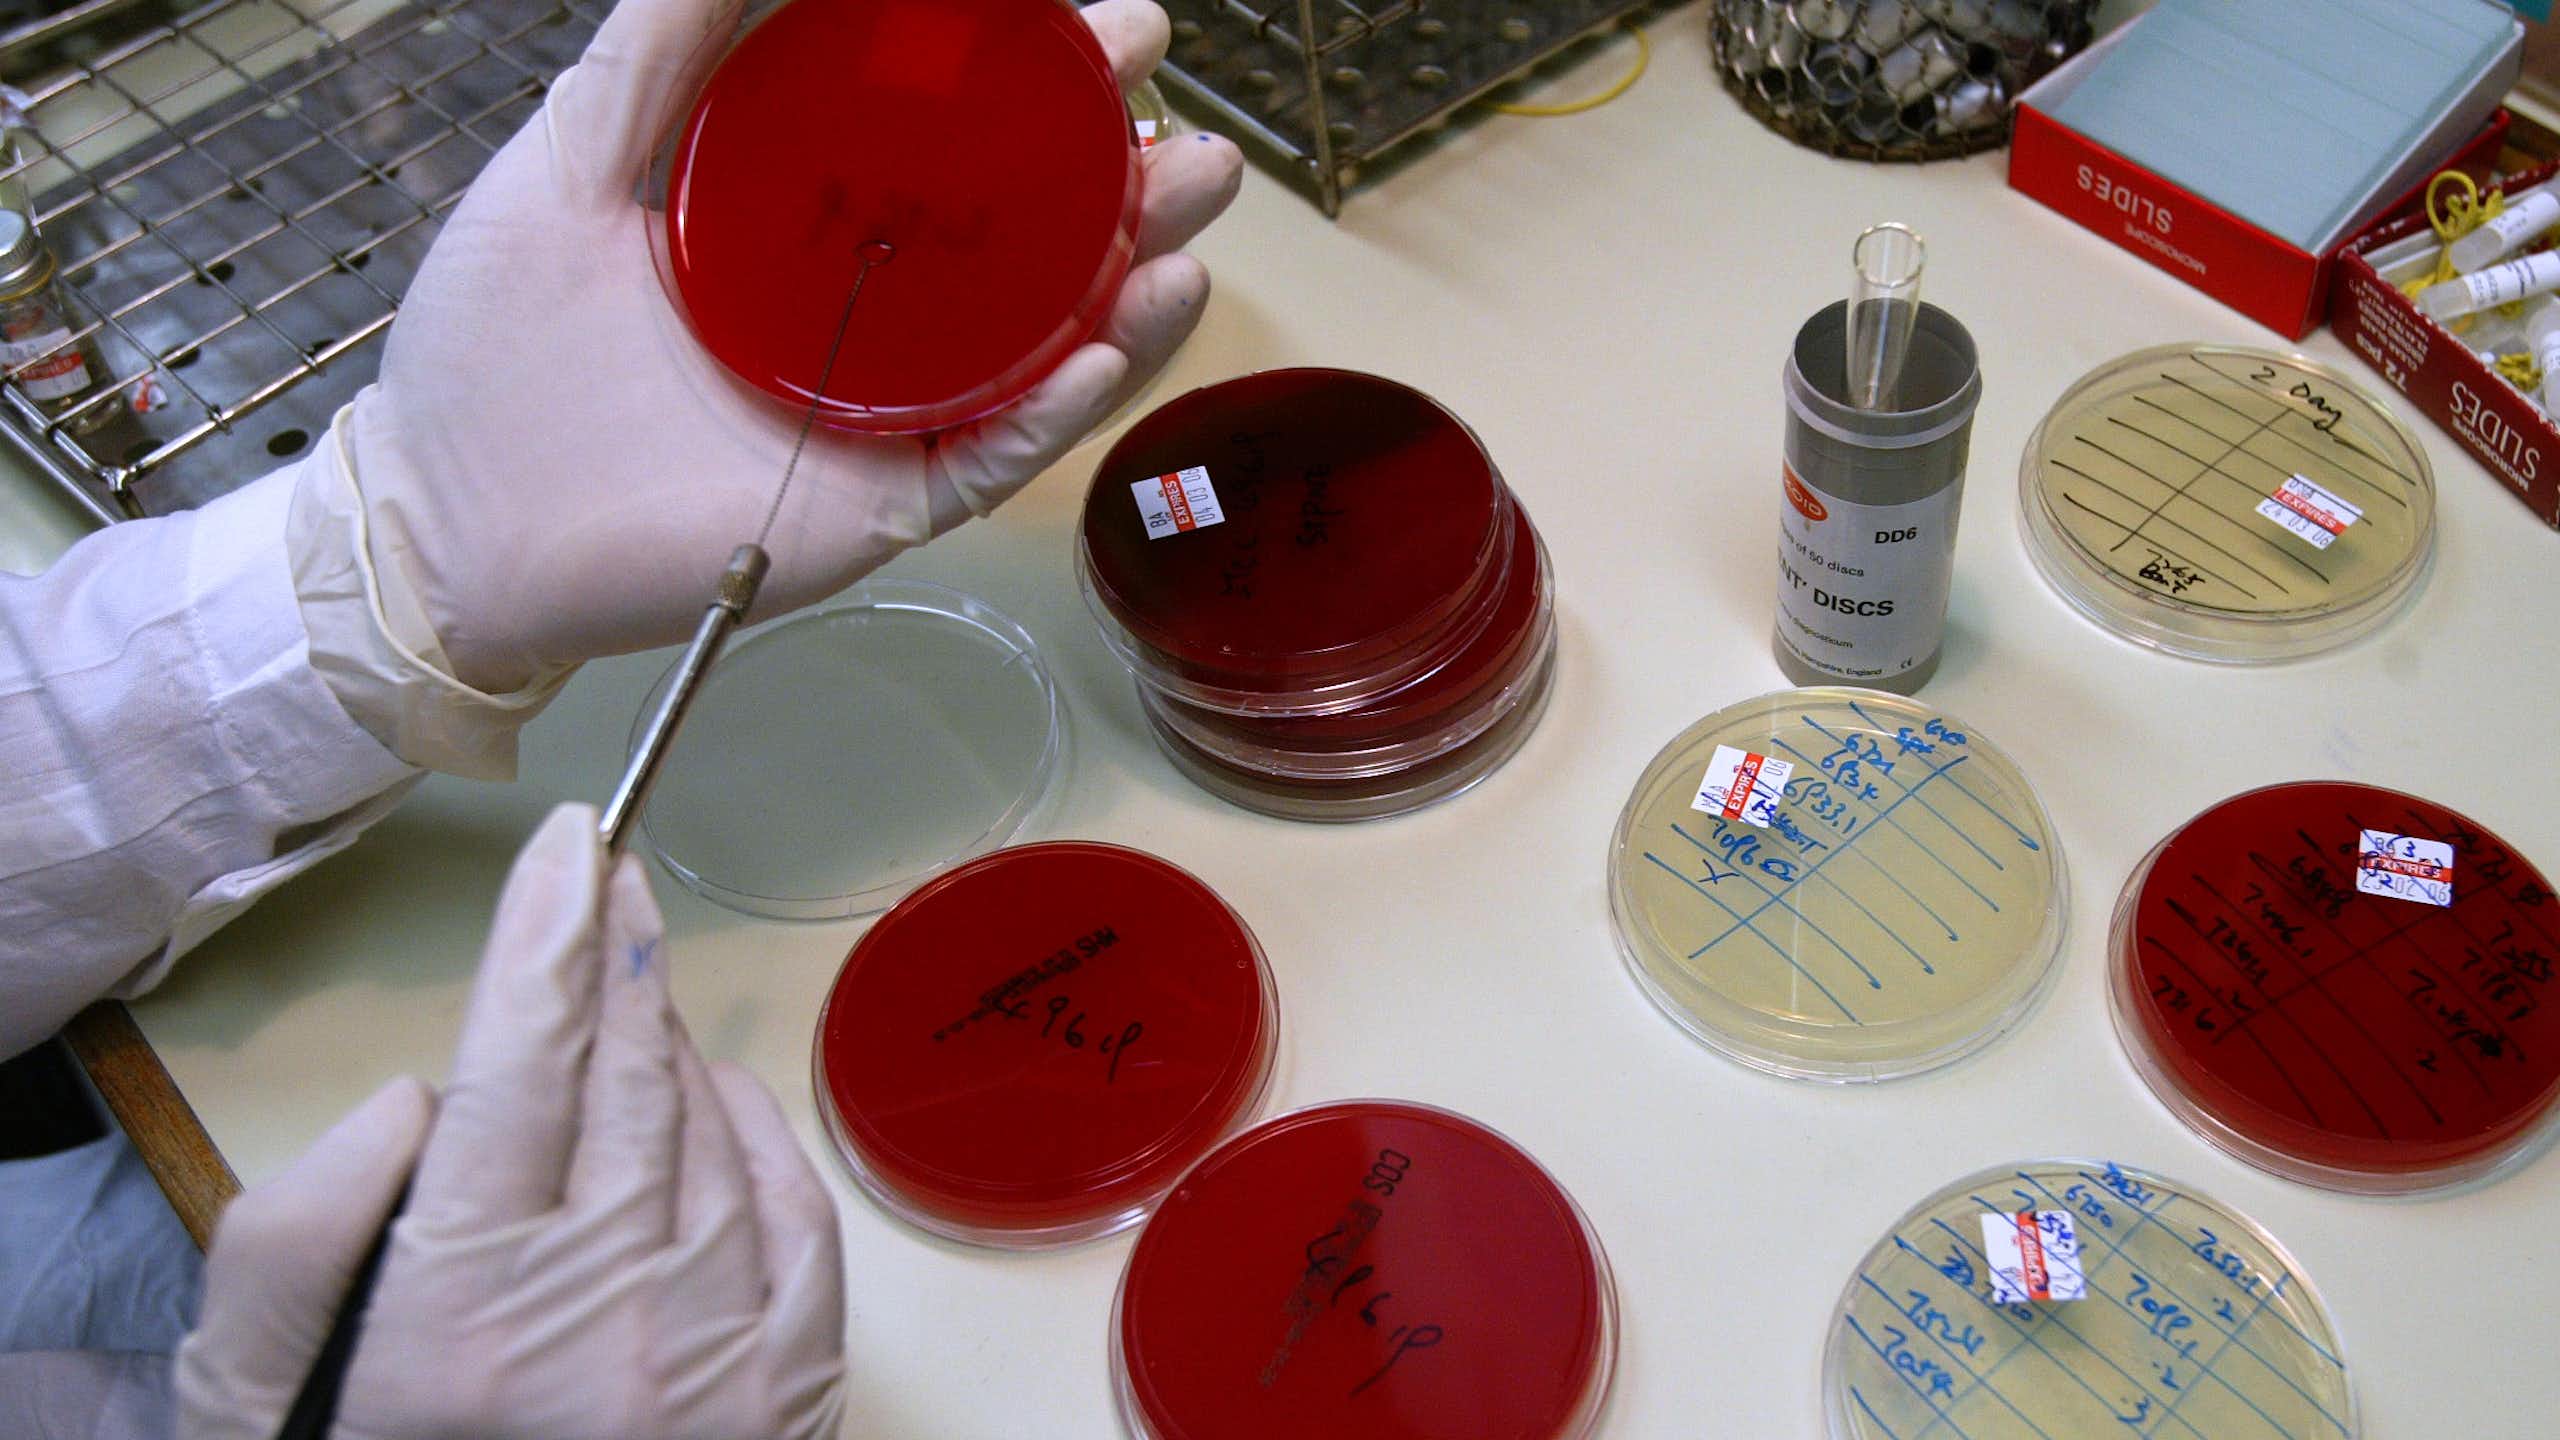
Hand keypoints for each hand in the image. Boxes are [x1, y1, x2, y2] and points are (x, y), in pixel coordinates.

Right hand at [174, 805, 845, 1439]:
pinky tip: (717, 1104)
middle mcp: (609, 1317)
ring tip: (631, 998)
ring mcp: (718, 1355)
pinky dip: (757, 1139)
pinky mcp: (791, 1392)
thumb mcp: (254, 1400)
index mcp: (465, 1306)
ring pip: (711, 1132)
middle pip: (626, 1078)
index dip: (548, 934)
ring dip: (669, 1045)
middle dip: (613, 956)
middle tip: (607, 875)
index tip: (569, 839)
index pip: (522, 1063)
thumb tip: (419, 1095)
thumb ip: (294, 1236)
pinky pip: (795, 1216)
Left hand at [337, 0, 1240, 691]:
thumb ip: (663, 48)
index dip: (1038, 82)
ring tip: (1187, 228)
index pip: (954, 142)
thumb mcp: (574, 156)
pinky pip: (984, 457)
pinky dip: (1052, 409)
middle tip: (1186, 133)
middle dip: (1128, 183)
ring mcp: (881, 410)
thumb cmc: (495, 347)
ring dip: (1128, 290)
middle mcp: (869, 314)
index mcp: (813, 221)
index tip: (1099, 23)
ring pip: (1038, 352)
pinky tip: (1105, 347)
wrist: (445, 516)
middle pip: (1030, 246)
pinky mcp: (873, 501)